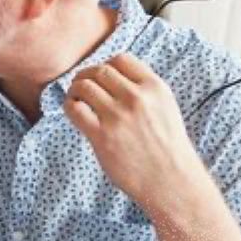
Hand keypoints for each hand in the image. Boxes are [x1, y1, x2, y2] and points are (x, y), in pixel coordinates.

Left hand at [64, 53, 208, 216]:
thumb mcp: (165, 108)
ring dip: (75, 90)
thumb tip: (113, 80)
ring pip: (84, 86)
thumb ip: (144, 92)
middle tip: (81, 86)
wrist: (171, 180)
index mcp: (155, 87)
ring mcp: (118, 116)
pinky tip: (73, 112)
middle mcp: (137, 98)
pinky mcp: (102, 136)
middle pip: (100, 71)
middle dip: (86, 75)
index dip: (105, 66)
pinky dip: (69, 106)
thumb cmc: (167, 148)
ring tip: (75, 99)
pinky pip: (75, 109)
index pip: (121, 59)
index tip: (100, 77)